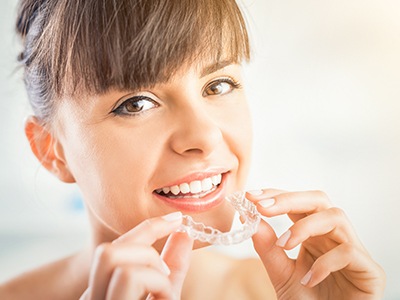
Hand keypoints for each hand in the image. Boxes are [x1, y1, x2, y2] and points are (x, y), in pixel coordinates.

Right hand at [80, 212, 193, 299]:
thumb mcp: (166, 294)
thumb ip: (173, 269)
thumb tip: (184, 234)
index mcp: (105, 289)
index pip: (116, 246)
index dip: (148, 227)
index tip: (177, 218)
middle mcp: (92, 296)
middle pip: (108, 246)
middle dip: (143, 242)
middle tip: (167, 266)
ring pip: (111, 255)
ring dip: (149, 263)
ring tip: (164, 289)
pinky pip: (128, 276)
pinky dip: (156, 281)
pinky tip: (164, 297)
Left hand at [246, 189, 385, 298]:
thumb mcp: (282, 274)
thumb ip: (268, 249)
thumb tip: (250, 219)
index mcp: (314, 235)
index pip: (297, 204)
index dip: (276, 195)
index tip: (251, 196)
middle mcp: (333, 237)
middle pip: (319, 200)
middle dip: (289, 200)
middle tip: (262, 207)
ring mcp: (354, 251)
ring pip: (336, 217)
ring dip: (305, 226)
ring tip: (284, 245)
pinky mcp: (370, 271)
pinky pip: (349, 252)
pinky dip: (325, 262)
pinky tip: (309, 279)